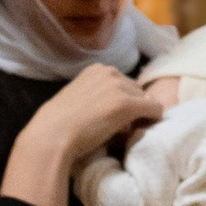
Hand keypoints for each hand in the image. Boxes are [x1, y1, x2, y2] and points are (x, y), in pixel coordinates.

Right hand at [2, 64, 158, 205]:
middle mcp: (109, 72)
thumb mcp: (78, 99)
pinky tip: (142, 130)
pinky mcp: (127, 104)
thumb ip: (96, 95)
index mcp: (96, 69)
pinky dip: (153, 119)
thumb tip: (115, 109)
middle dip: (132, 108)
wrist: (51, 136)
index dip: (122, 102)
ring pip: (146, 100)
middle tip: (119, 128)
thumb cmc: (57, 125)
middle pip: (136, 91)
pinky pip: (155, 109)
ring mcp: (118, 87)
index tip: (113, 118)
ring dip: (139, 115)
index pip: (123, 84)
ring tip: (123, 132)